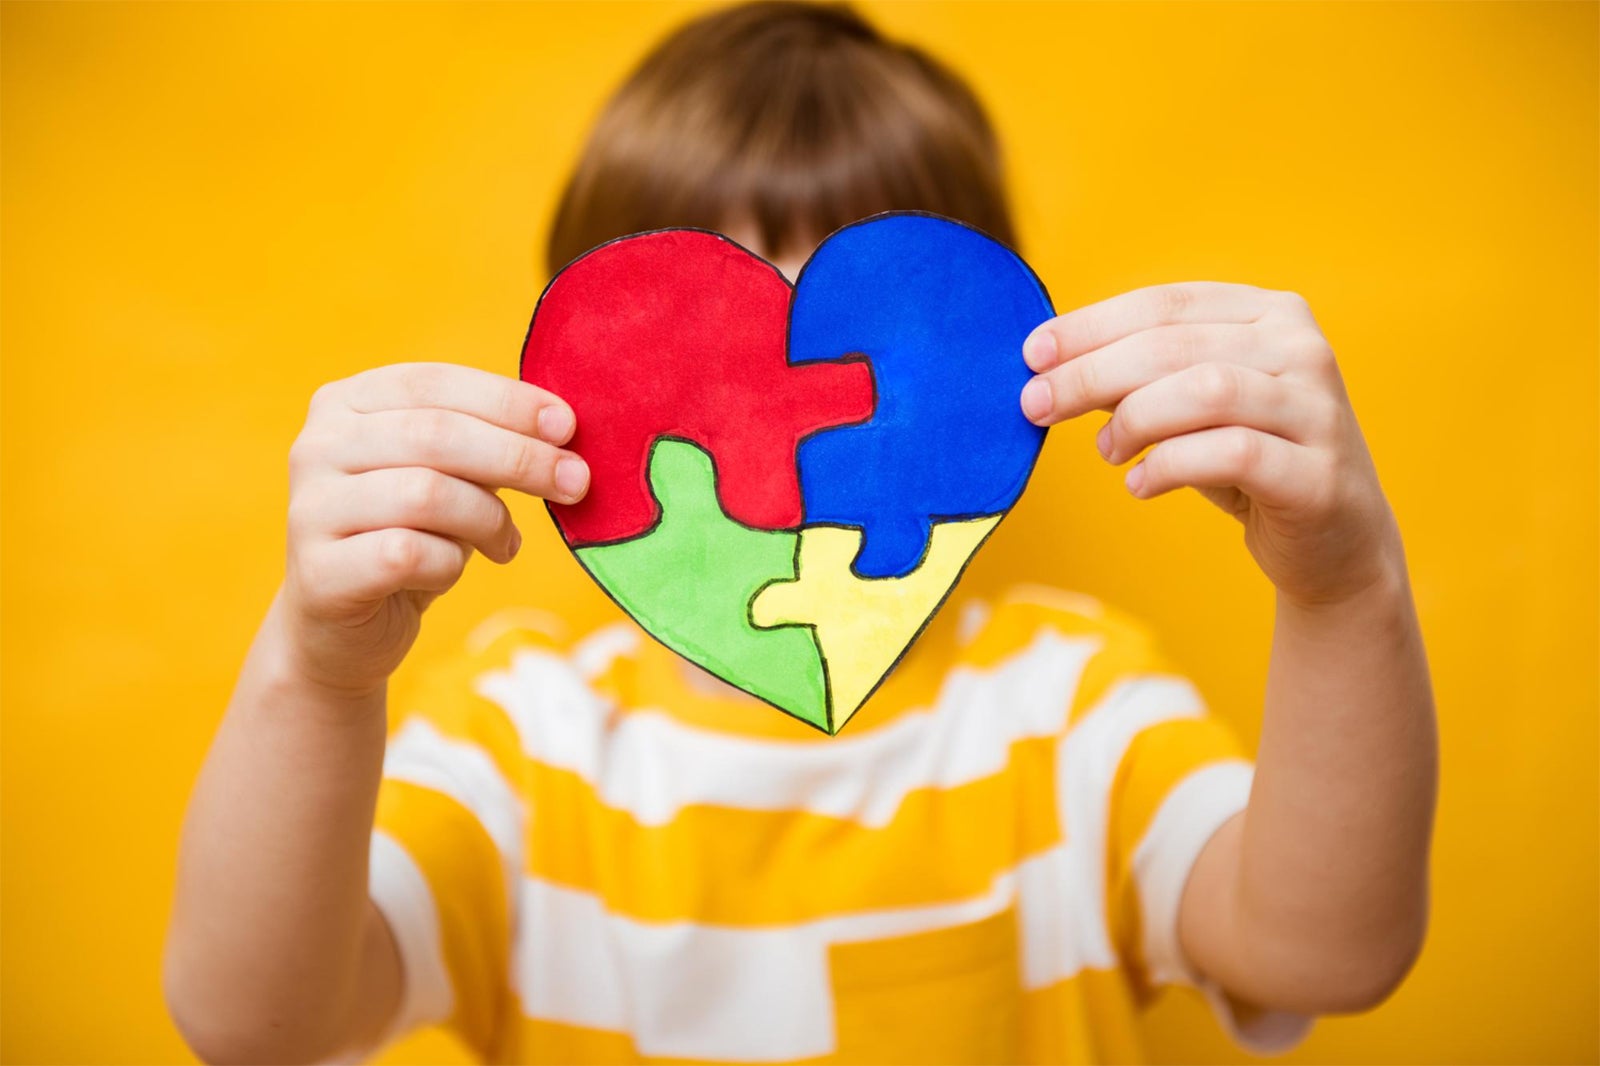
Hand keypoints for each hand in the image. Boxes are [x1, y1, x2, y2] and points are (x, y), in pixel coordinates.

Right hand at [280, 362, 588, 694]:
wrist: (340, 630)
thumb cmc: (407, 538)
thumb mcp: (447, 479)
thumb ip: (486, 446)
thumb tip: (561, 431)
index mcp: (346, 404)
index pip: (434, 382)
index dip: (508, 401)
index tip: (567, 426)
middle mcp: (316, 446)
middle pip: (435, 434)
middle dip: (518, 457)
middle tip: (575, 482)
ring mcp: (310, 508)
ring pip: (426, 493)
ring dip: (489, 519)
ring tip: (507, 542)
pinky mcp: (318, 572)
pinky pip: (408, 554)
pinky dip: (450, 564)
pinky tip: (454, 571)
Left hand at [1019, 282, 1399, 607]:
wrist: (1336, 544)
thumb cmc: (1250, 465)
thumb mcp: (1193, 410)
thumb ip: (1140, 380)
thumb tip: (1050, 368)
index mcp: (1270, 315)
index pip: (1165, 303)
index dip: (1091, 325)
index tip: (1032, 354)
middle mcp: (1302, 349)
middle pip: (1175, 345)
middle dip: (1092, 373)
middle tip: (1036, 405)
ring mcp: (1317, 409)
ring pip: (1206, 389)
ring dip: (1135, 418)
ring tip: (1106, 451)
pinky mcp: (1318, 474)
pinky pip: (1232, 454)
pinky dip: (1171, 465)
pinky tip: (1139, 484)